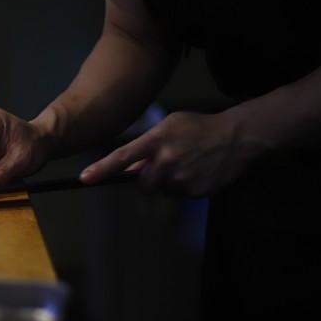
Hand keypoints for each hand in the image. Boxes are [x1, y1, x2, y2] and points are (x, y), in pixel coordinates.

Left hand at [80, 111, 259, 195]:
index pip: (123, 157)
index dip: (102, 169)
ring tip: (185, 164)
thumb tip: (128, 168)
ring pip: (161, 190)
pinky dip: (182, 186)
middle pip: (142, 183)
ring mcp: (181, 179)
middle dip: (148, 178)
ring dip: (167, 182)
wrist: (236, 137)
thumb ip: (146, 145)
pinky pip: (177, 195)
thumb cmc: (197, 127)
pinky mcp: (194, 192)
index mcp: (157, 140)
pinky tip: (196, 171)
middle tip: (165, 163)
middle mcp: (166, 161)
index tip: (85, 178)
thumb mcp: (169, 126)